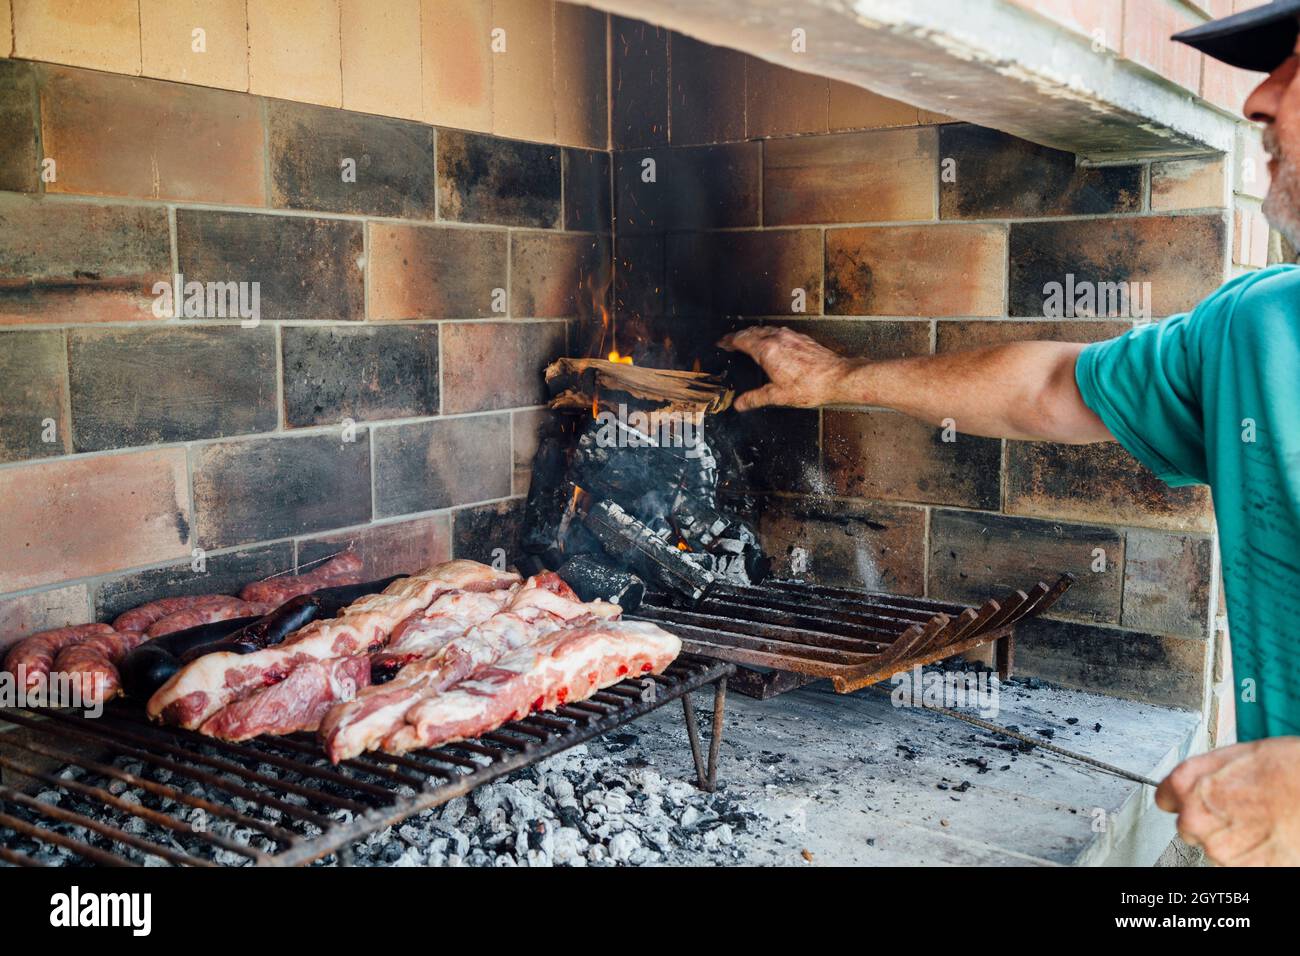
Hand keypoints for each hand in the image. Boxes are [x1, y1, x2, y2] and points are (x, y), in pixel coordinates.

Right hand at [718, 326, 859, 411]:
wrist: (837, 378)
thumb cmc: (811, 386)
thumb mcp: (777, 396)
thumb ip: (755, 398)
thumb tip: (740, 403)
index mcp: (767, 351)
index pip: (741, 340)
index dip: (728, 341)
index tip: (721, 343)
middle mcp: (778, 339)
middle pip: (752, 331)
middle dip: (738, 336)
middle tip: (730, 341)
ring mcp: (791, 336)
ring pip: (766, 329)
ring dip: (753, 333)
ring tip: (747, 339)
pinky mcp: (801, 338)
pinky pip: (779, 331)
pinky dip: (768, 334)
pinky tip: (772, 341)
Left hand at [1155, 737, 1299, 864]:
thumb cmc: (1286, 769)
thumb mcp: (1234, 755)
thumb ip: (1203, 773)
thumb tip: (1190, 783)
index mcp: (1186, 784)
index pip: (1165, 798)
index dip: (1184, 798)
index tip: (1194, 801)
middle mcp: (1194, 818)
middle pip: (1189, 827)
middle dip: (1211, 821)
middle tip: (1243, 811)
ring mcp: (1217, 847)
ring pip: (1215, 848)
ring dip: (1233, 841)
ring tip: (1262, 822)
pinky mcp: (1241, 869)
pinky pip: (1237, 865)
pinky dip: (1252, 857)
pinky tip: (1268, 839)